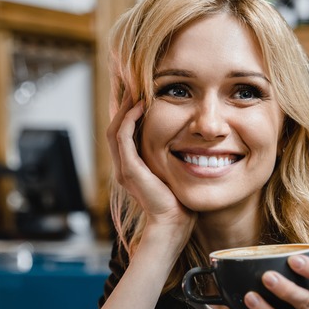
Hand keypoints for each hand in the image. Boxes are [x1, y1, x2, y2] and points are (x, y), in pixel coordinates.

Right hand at [107, 95, 195, 250]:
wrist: (173, 224)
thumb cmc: (179, 203)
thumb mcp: (175, 174)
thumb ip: (175, 159)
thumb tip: (192, 144)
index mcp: (133, 167)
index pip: (125, 133)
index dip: (130, 112)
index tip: (142, 93)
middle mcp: (124, 167)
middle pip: (115, 126)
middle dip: (123, 105)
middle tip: (133, 84)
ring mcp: (125, 168)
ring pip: (116, 129)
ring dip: (124, 107)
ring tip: (134, 90)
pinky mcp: (130, 170)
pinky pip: (123, 138)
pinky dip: (129, 120)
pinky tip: (140, 106)